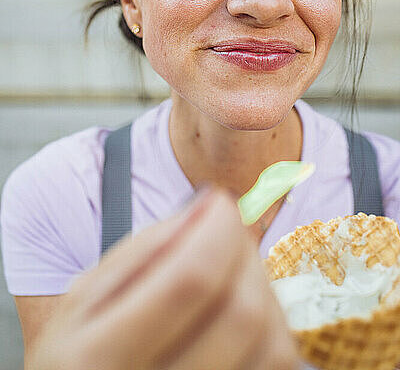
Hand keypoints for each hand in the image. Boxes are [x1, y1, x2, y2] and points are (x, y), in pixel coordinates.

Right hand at [27, 188, 299, 369]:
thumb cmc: (82, 349)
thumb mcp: (87, 296)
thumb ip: (146, 248)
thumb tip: (209, 206)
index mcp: (99, 358)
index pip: (191, 280)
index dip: (218, 229)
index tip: (219, 201)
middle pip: (243, 313)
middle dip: (243, 252)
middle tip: (224, 230)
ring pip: (273, 344)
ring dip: (260, 286)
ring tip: (228, 268)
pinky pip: (279, 364)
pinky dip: (271, 321)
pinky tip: (237, 306)